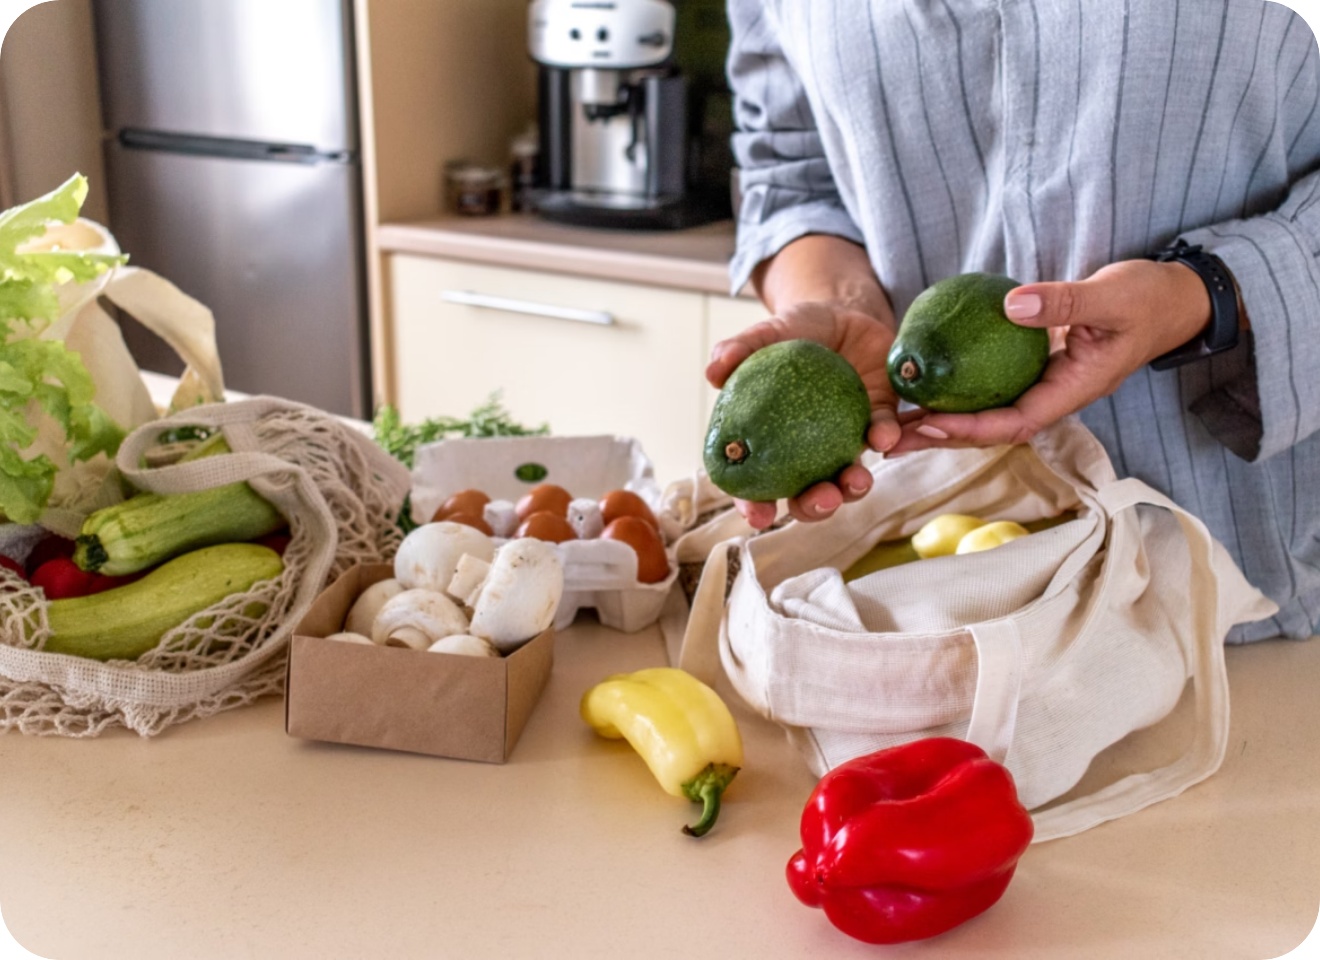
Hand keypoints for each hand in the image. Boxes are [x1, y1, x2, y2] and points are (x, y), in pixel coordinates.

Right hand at [707, 300, 900, 528]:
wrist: (844, 312)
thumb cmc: (797, 331)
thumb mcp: (768, 334)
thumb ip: (740, 349)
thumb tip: (712, 371)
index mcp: (771, 439)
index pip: (754, 483)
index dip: (754, 505)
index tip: (759, 515)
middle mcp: (807, 451)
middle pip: (806, 494)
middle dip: (814, 507)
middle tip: (821, 498)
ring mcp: (843, 441)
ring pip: (847, 479)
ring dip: (852, 488)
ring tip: (856, 480)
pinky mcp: (878, 421)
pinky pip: (883, 436)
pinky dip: (884, 439)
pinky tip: (883, 436)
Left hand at [889, 259, 1212, 452]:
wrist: (1173, 299)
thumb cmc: (1148, 298)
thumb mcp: (1111, 295)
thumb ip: (1065, 301)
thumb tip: (1012, 305)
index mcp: (1073, 390)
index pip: (1014, 423)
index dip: (970, 429)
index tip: (929, 426)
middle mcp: (1054, 396)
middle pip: (990, 429)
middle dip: (941, 437)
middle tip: (890, 439)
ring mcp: (1043, 386)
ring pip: (987, 413)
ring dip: (942, 420)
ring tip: (894, 424)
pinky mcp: (1035, 370)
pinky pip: (992, 389)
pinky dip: (958, 392)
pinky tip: (924, 386)